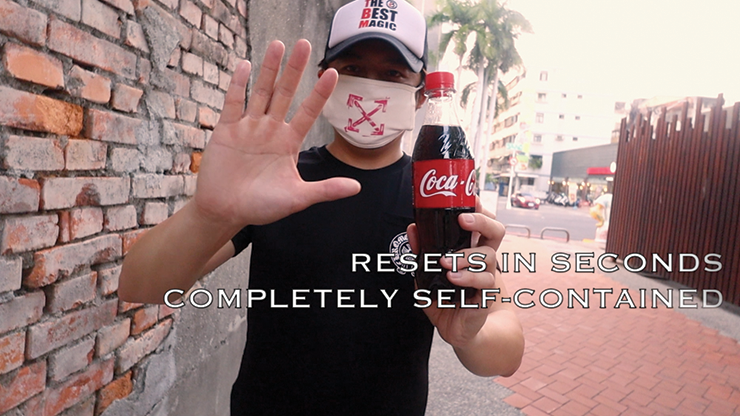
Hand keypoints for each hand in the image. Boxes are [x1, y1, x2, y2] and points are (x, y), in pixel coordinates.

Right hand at [194, 40, 360, 229]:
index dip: (320, 94)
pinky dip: (238, 85)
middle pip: (285, 93)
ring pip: (261, 92)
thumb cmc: (261, 207)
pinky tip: (245, 66)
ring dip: (269, 69)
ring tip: (278, 45)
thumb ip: (325, 190)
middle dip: (294, 70)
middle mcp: (270, 130)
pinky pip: (233, 103)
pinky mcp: (226, 130)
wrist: (225, 212)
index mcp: (289, 143)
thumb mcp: (297, 198)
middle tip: (305, 44)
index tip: (333, 73)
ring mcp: (248, 127)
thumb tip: (357, 187)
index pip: (308, 112)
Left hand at [407, 197, 505, 348]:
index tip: (471, 198)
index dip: (480, 208)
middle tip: (463, 220)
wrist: (456, 329)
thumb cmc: (445, 297)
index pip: (483, 222)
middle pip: (496, 231)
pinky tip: (453, 277)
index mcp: (472, 248)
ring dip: (466, 256)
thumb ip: (421, 251)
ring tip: (446, 262)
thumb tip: (412, 228)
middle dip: (481, 221)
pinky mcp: (487, 295)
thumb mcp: (426, 272)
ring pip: (489, 256)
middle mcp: (484, 259)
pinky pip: (484, 281)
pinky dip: (467, 277)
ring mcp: (488, 276)